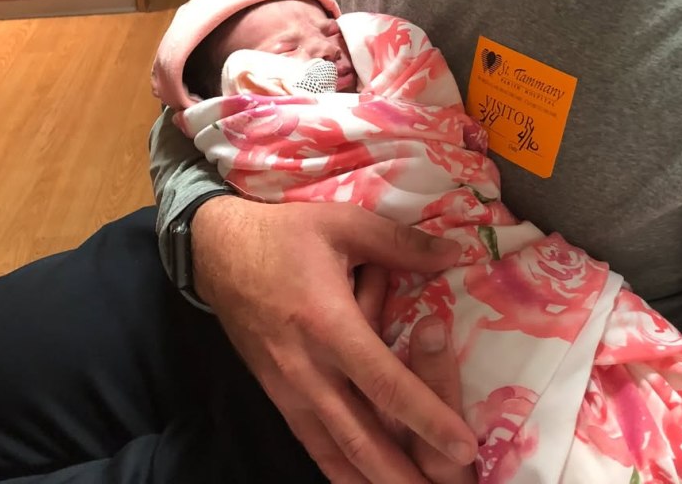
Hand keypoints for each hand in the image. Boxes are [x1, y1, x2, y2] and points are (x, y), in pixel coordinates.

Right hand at [191, 196, 476, 482]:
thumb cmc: (286, 234)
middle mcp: (309, 369)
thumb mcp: (346, 223)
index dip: (427, 417)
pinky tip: (360, 483)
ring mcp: (289, 388)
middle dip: (402, 473)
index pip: (386, 384)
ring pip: (335, 451)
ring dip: (372, 480)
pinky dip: (338, 470)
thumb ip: (401, 243)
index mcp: (329, 325)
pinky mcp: (277, 394)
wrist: (218, 250)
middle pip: (362, 438)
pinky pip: (312, 442)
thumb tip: (454, 253)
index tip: (463, 445)